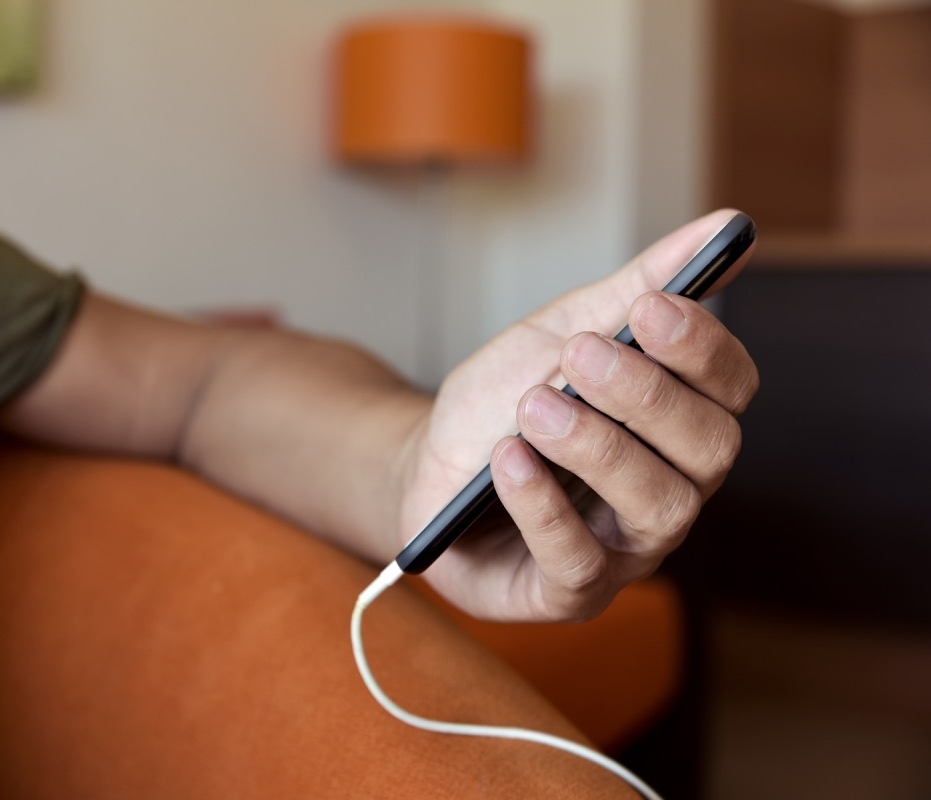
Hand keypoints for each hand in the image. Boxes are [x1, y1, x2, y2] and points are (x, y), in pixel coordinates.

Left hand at [398, 210, 759, 620]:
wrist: (421, 465)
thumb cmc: (500, 403)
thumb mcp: (557, 335)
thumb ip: (635, 289)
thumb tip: (724, 224)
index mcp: (677, 425)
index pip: (730, 389)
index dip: (702, 349)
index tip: (651, 307)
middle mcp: (669, 489)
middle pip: (709, 449)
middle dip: (646, 395)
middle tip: (580, 357)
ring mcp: (624, 548)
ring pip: (657, 506)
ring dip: (597, 447)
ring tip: (534, 407)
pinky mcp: (568, 593)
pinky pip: (578, 561)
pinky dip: (544, 505)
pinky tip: (510, 461)